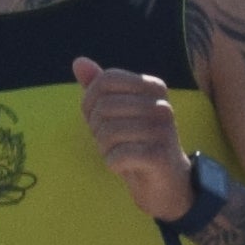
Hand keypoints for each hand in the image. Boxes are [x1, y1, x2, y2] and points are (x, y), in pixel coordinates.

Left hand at [70, 55, 197, 218]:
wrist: (166, 183)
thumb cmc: (137, 143)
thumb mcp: (115, 112)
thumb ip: (99, 87)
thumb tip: (78, 62)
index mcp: (154, 87)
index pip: (105, 80)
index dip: (90, 101)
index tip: (97, 119)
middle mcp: (162, 105)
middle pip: (104, 107)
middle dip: (97, 128)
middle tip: (110, 142)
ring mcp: (163, 130)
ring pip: (108, 132)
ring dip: (105, 148)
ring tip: (119, 153)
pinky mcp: (160, 155)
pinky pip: (118, 155)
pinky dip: (113, 163)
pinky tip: (125, 166)